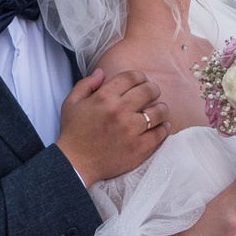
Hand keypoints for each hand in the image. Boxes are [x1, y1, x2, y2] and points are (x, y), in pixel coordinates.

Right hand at [56, 69, 167, 183]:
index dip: (140, 77)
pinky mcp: (139, 147)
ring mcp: (131, 130)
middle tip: (152, 94)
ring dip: (161, 108)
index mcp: (104, 97)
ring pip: (159, 111)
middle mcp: (120, 111)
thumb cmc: (73, 133)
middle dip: (153, 90)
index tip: (141, 82)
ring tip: (158, 110)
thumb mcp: (71, 103)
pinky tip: (162, 126)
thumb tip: (101, 72)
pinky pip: (160, 133)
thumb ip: (86, 84)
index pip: (132, 77)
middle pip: (149, 91)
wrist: (75, 163)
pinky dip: (164, 127)